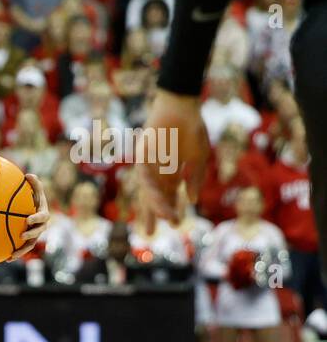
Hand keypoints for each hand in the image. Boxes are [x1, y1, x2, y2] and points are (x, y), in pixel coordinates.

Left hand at [8, 174, 49, 260]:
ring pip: (30, 245)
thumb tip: (28, 174)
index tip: (27, 219)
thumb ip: (34, 184)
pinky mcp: (29, 242)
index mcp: (43, 214)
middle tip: (21, 235)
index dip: (36, 219)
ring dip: (22, 250)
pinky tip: (6, 259)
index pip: (42, 217)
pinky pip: (23, 249)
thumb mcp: (36, 191)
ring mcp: (35, 235)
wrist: (34, 211)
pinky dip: (16, 254)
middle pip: (38, 232)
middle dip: (30, 235)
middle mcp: (41, 226)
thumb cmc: (34, 199)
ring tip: (12, 255)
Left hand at [137, 89, 209, 227]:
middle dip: (151, 215)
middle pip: (152, 197)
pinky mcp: (142, 155)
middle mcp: (158, 171)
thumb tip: (191, 201)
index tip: (175, 224)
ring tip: (161, 219)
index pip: (166, 196)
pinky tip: (158, 198)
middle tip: (149, 234)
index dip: (169, 210)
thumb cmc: (192, 129)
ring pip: (147, 189)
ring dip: (154, 204)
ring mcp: (149, 163)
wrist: (182, 106)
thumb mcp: (199, 157)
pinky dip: (150, 186)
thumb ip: (195, 179)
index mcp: (171, 173)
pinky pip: (143, 175)